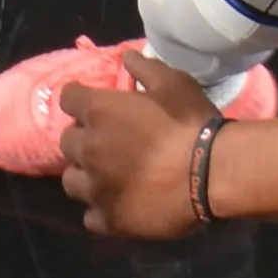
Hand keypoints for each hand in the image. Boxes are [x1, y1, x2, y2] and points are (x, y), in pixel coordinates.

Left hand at [53, 54, 208, 242]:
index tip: (93, 102)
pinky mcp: (109, 219)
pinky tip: (117, 205)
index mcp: (99, 112)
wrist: (211, 173)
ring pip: (72, 182)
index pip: (68, 98)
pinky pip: (91, 217)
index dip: (80, 98)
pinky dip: (100, 210)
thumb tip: (126, 57)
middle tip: (106, 141)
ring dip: (85, 175)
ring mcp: (96, 188)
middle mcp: (89, 149)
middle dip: (82, 138)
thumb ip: (145, 68)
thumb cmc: (191, 123)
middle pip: (66, 142)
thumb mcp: (173, 82)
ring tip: (106, 176)